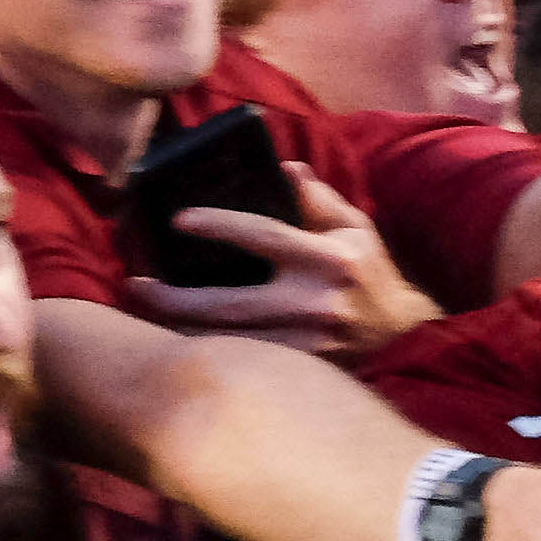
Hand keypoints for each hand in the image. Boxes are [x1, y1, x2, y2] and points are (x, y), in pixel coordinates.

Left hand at [122, 164, 435, 359]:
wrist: (405, 337)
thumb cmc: (373, 276)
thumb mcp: (357, 229)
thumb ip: (319, 199)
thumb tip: (286, 170)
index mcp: (330, 260)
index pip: (264, 237)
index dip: (218, 226)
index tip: (178, 220)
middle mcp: (315, 303)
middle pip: (229, 305)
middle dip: (174, 298)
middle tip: (135, 284)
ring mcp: (309, 343)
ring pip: (229, 340)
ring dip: (181, 327)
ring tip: (147, 309)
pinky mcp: (304, 370)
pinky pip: (245, 360)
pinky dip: (210, 348)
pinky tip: (180, 336)